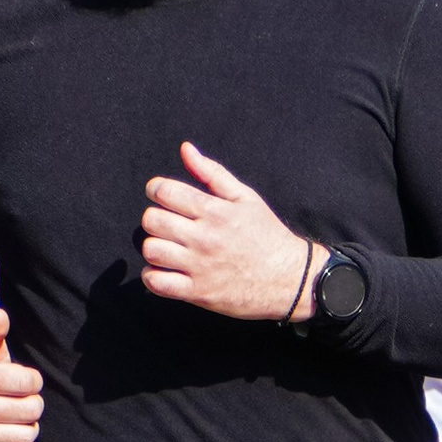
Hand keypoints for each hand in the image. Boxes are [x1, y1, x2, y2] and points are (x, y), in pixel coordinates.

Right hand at [0, 308, 40, 441]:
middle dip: (33, 403)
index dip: (33, 381)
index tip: (25, 381)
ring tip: (17, 419)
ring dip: (29, 427)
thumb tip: (1, 315)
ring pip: (27, 435)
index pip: (29, 382)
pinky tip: (16, 439)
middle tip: (22, 401)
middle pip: (32, 409)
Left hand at [139, 141, 314, 319]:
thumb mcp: (245, 197)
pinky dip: (152, 277)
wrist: (289, 277)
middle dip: (154, 218)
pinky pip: (158, 283)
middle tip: (166, 223)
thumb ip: (212, 173)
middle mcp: (204, 238)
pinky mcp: (198, 292)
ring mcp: (200, 266)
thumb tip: (186, 149)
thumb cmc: (266, 235)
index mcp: (215, 211)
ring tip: (167, 247)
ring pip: (152, 250)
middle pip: (153, 221)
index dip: (156, 189)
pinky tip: (163, 270)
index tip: (160, 194)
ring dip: (154, 247)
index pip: (165, 192)